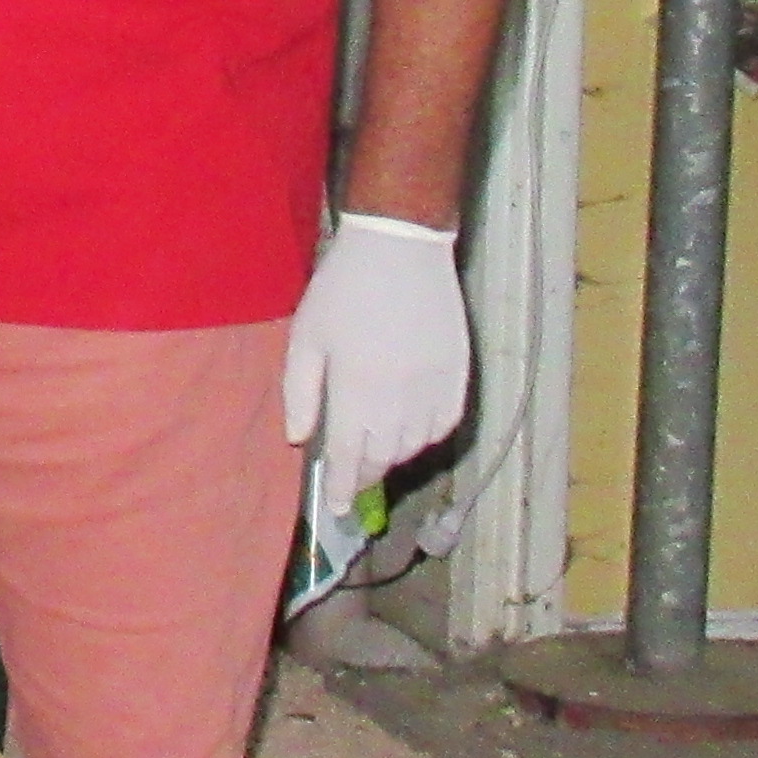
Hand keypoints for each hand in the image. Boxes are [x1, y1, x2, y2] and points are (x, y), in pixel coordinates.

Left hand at [282, 213, 467, 509]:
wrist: (401, 248)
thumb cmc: (344, 289)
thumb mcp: (306, 337)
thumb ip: (300, 392)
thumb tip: (300, 437)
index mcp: (356, 390)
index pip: (349, 457)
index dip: (341, 487)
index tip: (336, 509)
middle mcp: (399, 397)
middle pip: (383, 457)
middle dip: (365, 473)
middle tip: (351, 476)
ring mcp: (433, 387)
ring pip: (415, 446)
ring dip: (394, 456)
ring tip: (377, 449)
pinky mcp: (458, 374)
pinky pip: (444, 424)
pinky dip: (426, 436)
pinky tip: (410, 427)